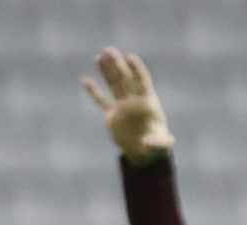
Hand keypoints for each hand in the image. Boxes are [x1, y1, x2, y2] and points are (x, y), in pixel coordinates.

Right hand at [84, 47, 175, 162]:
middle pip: (125, 78)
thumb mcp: (160, 145)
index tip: (129, 57)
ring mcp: (122, 107)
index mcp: (147, 102)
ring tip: (99, 57)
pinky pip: (102, 101)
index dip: (137, 69)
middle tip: (109, 49)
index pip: (142, 81)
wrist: (145, 153)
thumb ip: (158, 143)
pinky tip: (86, 80)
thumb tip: (147, 142)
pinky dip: (94, 92)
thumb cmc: (157, 146)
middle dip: (117, 64)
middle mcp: (134, 101)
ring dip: (106, 71)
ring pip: (113, 85)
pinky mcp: (112, 116)